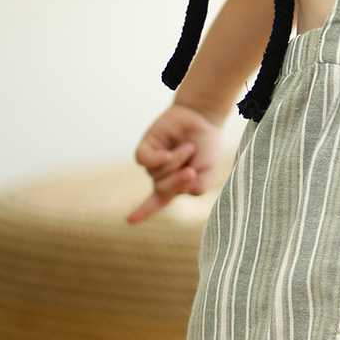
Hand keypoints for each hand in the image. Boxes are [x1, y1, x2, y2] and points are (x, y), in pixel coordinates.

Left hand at [127, 103, 225, 224]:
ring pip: (156, 174)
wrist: (203, 119)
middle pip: (162, 190)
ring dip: (176, 161)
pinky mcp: (146, 146)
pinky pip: (144, 160)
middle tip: (191, 171)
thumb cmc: (207, 147)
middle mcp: (161, 175)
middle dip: (176, 182)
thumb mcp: (210, 172)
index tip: (129, 221)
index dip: (143, 212)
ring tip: (189, 147)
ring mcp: (153, 161)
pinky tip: (167, 152)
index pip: (156, 202)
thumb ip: (199, 187)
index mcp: (175, 185)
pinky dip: (157, 159)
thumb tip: (180, 192)